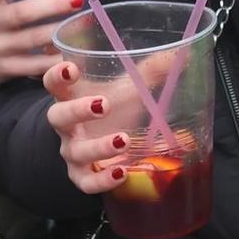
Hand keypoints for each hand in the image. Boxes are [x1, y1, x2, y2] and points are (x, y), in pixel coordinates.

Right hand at [41, 59, 150, 196]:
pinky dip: (103, 180)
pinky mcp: (82, 176)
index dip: (57, 75)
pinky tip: (122, 172)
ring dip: (99, 146)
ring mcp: (72, 152)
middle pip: (57, 117)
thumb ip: (150, 71)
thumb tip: (183, 55)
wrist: (103, 143)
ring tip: (123, 140)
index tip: (71, 68)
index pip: (54, 83)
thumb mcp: (127, 88)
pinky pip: (87, 183)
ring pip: (76, 152)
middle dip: (77, 110)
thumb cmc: (114, 109)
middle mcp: (67, 126)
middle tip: (103, 104)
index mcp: (71, 98)